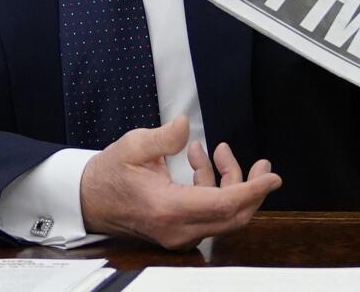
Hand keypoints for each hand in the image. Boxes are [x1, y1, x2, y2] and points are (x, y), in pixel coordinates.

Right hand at [80, 116, 280, 249]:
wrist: (88, 200)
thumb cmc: (108, 175)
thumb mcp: (133, 146)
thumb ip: (164, 136)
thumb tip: (184, 126)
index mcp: (168, 208)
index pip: (225, 205)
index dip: (253, 190)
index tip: (272, 177)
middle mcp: (177, 228)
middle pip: (233, 216)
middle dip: (251, 188)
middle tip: (261, 165)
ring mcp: (178, 233)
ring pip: (222, 215)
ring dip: (228, 182)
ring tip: (217, 151)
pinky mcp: (177, 231)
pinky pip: (208, 214)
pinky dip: (212, 189)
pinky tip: (199, 163)